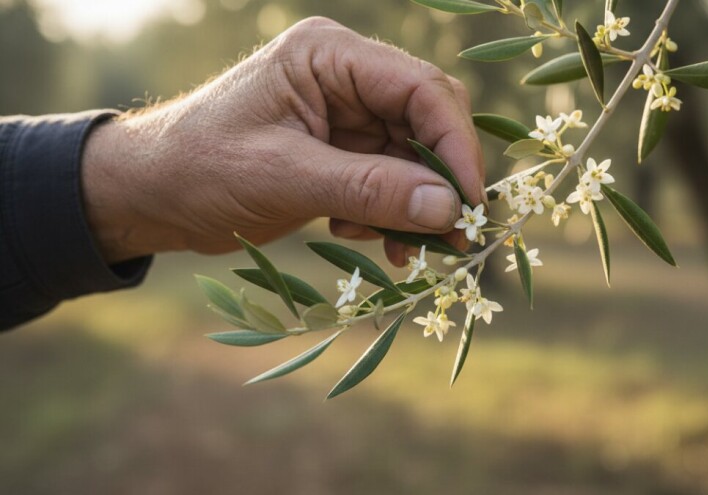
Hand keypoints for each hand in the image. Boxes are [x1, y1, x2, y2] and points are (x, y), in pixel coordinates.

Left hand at [82, 17, 484, 266]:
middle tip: (448, 237)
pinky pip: (390, 180)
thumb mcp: (284, 178)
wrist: (150, 194)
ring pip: (414, 157)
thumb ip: (369, 189)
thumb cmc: (198, 169)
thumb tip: (447, 209)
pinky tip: (364, 236)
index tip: (468, 204)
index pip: (421, 89)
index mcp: (329, 55)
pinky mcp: (342, 150)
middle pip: (427, 121)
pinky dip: (389, 213)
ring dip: (413, 206)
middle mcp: (346, 76)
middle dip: (439, 181)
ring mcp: (346, 113)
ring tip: (396, 248)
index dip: (455, 145)